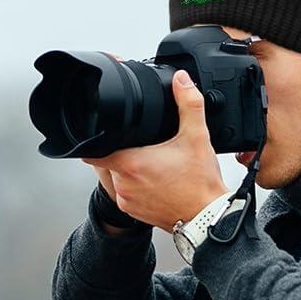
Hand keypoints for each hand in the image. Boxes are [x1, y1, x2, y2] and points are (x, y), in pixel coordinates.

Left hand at [82, 68, 228, 231]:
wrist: (208, 219)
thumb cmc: (200, 185)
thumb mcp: (197, 137)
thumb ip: (189, 104)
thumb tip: (181, 81)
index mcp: (131, 163)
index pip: (92, 147)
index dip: (95, 135)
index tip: (105, 130)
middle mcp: (123, 184)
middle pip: (106, 158)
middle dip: (119, 149)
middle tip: (143, 146)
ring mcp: (127, 200)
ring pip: (115, 177)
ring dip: (126, 168)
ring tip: (151, 164)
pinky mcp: (134, 212)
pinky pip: (125, 194)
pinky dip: (135, 186)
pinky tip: (154, 181)